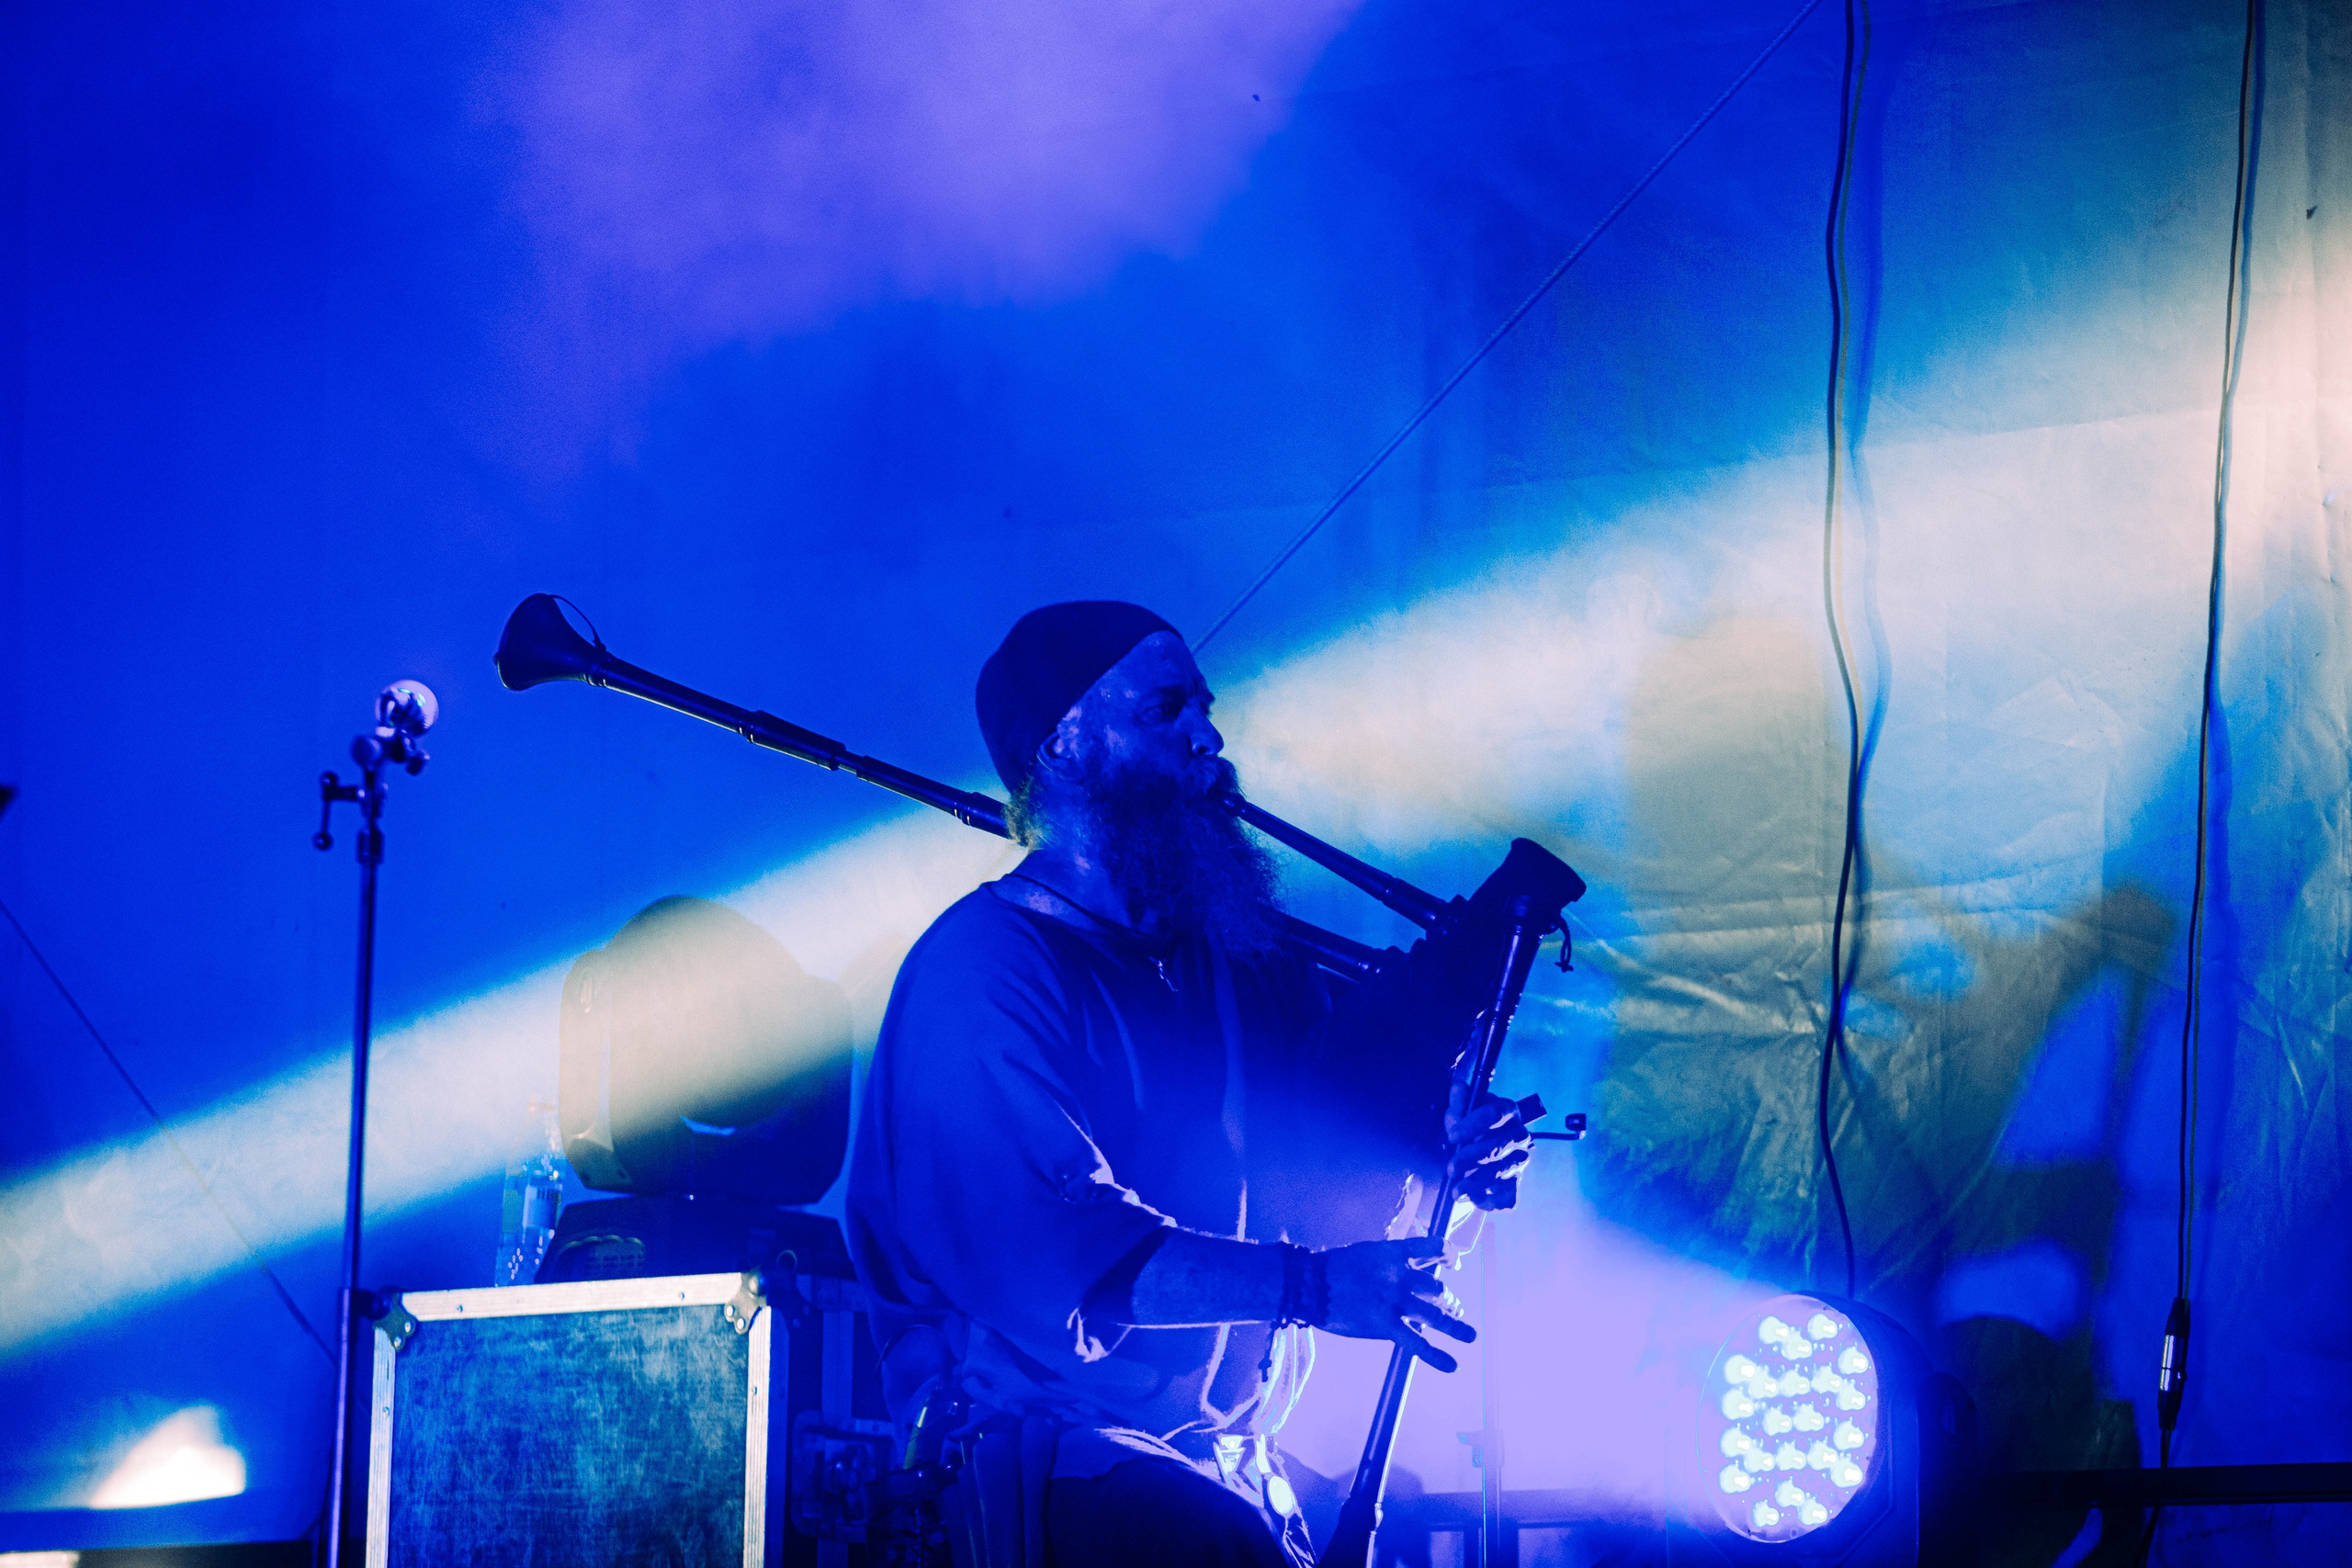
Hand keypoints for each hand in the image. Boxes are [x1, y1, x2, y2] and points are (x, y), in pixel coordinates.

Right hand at [1320, 1238, 1475, 1372]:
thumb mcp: (1367, 1253)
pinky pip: (1417, 1343)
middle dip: (1449, 1300)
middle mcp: (1400, 1276)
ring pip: (1436, 1314)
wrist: (1309, 1283)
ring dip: (1455, 1324)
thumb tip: (1410, 1270)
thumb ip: (1391, 1261)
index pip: (1434, 1248)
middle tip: (1454, 1308)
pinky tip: (1452, 1364)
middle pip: (1437, 1288)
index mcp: (1394, 1254)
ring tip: (1469, 1334)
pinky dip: (1436, 1355)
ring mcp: (1394, 1301)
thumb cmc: (1333, 1267)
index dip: (1449, 1255)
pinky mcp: (1385, 1325)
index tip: (1454, 1263)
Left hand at [1445, 1085, 1533, 1211]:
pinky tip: (1477, 1200)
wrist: (1475, 1154)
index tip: (1452, 1137)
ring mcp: (1521, 1159)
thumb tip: (1458, 1087)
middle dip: (1472, 1158)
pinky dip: (1494, 1200)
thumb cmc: (1468, 1129)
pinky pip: (1510, 1195)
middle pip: (1499, 1146)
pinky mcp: (1516, 1182)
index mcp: (1508, 1110)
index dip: (1472, 1125)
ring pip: (1503, 1171)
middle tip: (1451, 1168)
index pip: (1494, 1113)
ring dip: (1478, 1182)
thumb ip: (1459, 1103)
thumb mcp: (1459, 1114)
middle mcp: (1519, 1134)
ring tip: (1457, 1191)